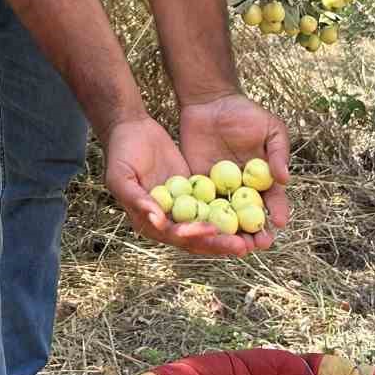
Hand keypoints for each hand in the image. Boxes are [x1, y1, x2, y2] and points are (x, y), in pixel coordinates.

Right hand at [103, 115, 256, 256]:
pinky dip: (229, 211)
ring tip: (253, 240)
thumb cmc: (120, 152)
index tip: (213, 231)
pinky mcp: (194, 192)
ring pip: (208, 226)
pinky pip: (213, 204)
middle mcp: (167, 221)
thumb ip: (137, 199)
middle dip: (220, 244)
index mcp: (149, 222)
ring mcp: (182, 207)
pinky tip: (248, 213)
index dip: (195, 236)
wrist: (131, 128)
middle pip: (197, 238)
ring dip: (229, 234)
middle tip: (245, 246)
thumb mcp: (121, 176)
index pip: (175, 236)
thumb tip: (157, 219)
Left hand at [179, 94, 290, 252]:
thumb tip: (285, 179)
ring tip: (235, 247)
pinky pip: (201, 207)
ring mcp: (219, 192)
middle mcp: (242, 191)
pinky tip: (205, 229)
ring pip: (226, 220)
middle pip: (250, 219)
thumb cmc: (244, 113)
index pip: (273, 202)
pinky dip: (203, 220)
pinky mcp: (197, 188)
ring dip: (231, 235)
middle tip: (257, 245)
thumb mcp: (269, 128)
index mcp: (263, 181)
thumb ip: (278, 152)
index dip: (278, 212)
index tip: (280, 222)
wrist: (210, 102)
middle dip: (255, 235)